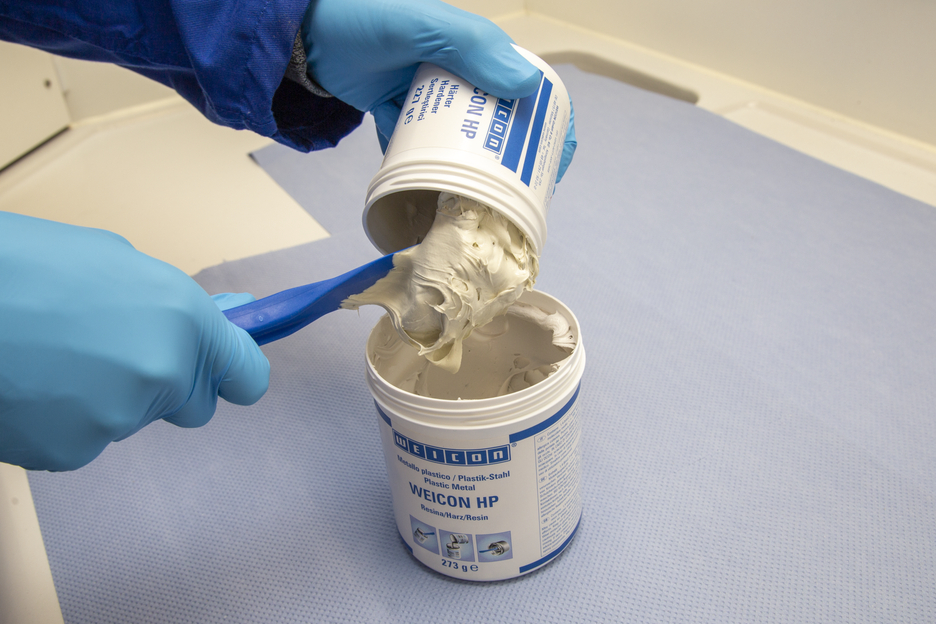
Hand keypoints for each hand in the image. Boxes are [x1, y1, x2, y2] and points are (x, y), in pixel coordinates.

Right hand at [0, 213, 269, 470]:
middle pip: (192, 405)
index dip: (233, 373)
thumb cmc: (20, 264)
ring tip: (49, 355)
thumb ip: (172, 304)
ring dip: (104, 398)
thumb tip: (219, 321)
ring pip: (130, 420)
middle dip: (166, 385)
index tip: (222, 372)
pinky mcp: (69, 452)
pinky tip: (28, 384)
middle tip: (110, 349)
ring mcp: (116, 419)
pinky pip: (83, 441)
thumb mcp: (114, 262)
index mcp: (182, 317)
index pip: (248, 376)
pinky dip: (61, 421)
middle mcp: (162, 373)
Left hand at [301, 0, 575, 180]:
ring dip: (471, 170)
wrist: (300, 33)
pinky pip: (419, 149)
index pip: (525, 86)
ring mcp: (425, 99)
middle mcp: (457, 74)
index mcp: (475, 49)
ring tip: (481, 203)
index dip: (547, 122)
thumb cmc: (365, 18)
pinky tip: (436, 195)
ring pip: (459, 141)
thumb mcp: (425, 26)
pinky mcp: (396, 116)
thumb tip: (527, 86)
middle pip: (497, 122)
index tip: (554, 161)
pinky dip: (426, 170)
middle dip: (512, 158)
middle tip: (518, 196)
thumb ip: (474, 47)